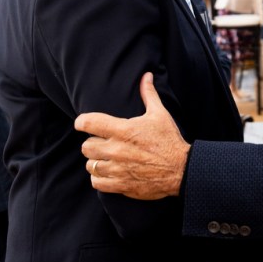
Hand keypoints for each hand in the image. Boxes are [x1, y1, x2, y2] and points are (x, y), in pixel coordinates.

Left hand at [74, 72, 189, 199]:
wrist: (182, 170)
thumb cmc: (169, 141)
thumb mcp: (160, 115)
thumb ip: (148, 94)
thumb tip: (146, 76)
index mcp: (123, 130)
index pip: (88, 123)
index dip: (81, 122)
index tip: (82, 124)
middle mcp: (116, 149)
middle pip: (86, 146)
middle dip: (92, 144)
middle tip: (101, 144)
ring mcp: (117, 169)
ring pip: (90, 165)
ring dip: (96, 162)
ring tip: (105, 159)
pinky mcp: (121, 185)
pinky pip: (97, 183)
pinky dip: (99, 178)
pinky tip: (107, 173)